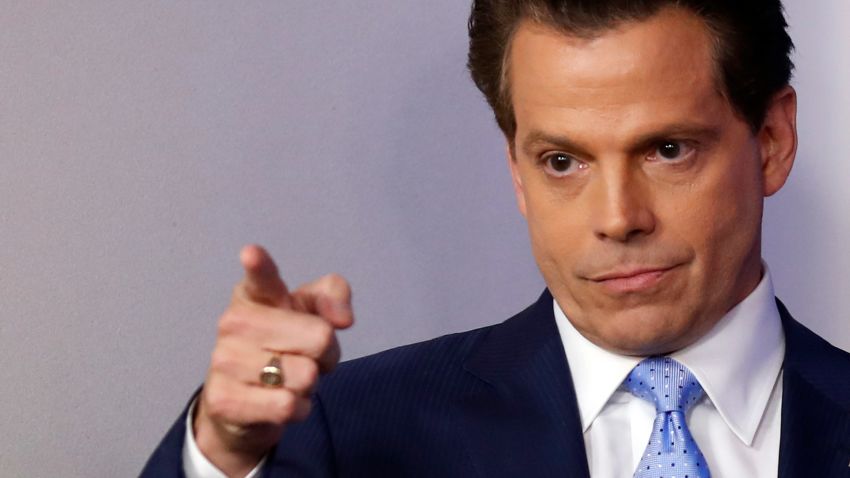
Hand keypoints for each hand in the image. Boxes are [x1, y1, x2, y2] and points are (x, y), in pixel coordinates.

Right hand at [193, 245, 353, 476]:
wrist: (245, 403)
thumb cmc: (285, 345)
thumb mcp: (313, 313)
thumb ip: (334, 297)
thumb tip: (342, 319)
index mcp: (254, 293)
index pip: (260, 277)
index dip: (259, 265)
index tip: (251, 254)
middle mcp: (234, 322)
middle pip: (320, 337)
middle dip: (326, 354)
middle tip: (305, 356)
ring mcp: (224, 360)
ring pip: (306, 375)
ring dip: (310, 384)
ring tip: (289, 379)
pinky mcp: (224, 400)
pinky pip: (288, 405)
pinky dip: (298, 408)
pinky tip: (280, 402)